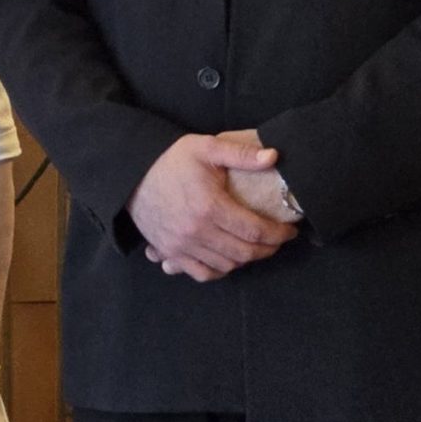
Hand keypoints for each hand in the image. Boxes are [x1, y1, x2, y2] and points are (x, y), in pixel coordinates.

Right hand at [129, 133, 296, 281]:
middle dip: (268, 249)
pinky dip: (219, 271)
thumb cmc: (171, 160)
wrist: (131, 174)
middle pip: (244, 253)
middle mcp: (197, 231)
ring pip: (226, 266)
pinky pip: (202, 273)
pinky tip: (227, 259)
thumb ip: (241, 154)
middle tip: (277, 240)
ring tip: (254, 246)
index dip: (279, 234)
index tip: (290, 230)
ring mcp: (182, 245)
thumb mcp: (206, 148)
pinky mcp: (170, 252)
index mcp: (210, 206)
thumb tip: (275, 157)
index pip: (256, 231)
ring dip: (245, 259)